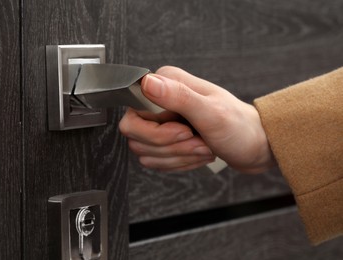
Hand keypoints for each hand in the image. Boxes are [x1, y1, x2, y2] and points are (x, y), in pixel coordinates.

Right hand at [119, 66, 275, 172]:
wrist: (254, 145)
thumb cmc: (239, 127)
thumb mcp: (211, 112)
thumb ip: (178, 96)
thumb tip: (147, 82)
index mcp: (166, 84)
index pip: (133, 116)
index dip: (156, 132)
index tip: (184, 132)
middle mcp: (159, 101)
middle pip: (137, 137)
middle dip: (171, 147)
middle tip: (197, 141)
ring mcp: (161, 122)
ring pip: (146, 153)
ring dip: (178, 156)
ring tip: (203, 146)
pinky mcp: (165, 139)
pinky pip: (156, 161)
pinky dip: (179, 163)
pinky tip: (198, 152)